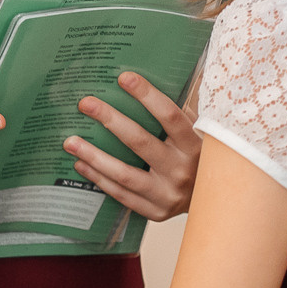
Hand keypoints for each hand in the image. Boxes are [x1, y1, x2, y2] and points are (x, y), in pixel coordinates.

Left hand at [67, 70, 200, 220]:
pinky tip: (80, 164)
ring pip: (125, 173)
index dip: (147, 96)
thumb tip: (155, 76)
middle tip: (85, 103)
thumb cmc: (199, 157)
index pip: (170, 116)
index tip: (124, 77)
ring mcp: (168, 194)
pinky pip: (121, 194)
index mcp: (195, 145)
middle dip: (110, 119)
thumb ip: (180, 111)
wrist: (216, 201)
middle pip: (141, 142)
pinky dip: (98, 178)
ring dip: (94, 156)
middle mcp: (182, 170)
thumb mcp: (199, 133)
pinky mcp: (155, 211)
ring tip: (70, 141)